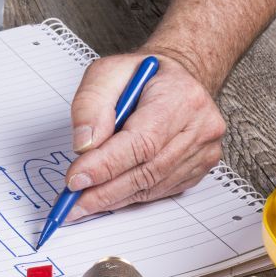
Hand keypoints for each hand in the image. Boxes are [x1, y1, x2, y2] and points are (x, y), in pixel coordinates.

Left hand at [63, 51, 225, 218]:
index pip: (141, 142)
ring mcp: (204, 150)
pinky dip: (130, 197)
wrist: (176, 79)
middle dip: (103, 190)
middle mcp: (199, 126)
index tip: (75, 180)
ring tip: (82, 203)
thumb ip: (91, 104)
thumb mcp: (106, 73)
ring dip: (113, 198)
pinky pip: (159, 191)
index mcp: (180, 97)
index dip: (106, 165)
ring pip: (152, 186)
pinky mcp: (200, 167)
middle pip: (147, 170)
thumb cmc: (141, 76)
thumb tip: (84, 145)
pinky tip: (108, 196)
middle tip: (71, 202)